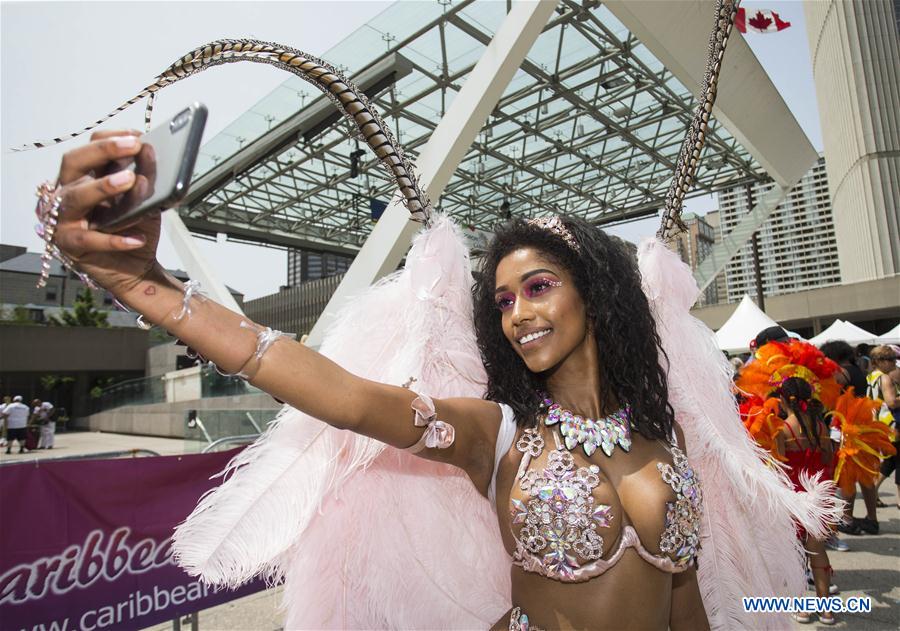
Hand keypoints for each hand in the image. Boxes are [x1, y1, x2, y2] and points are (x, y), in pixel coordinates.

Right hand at [51, 130, 162, 295]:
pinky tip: (138, 238)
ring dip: (103, 186)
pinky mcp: (71, 246)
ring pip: (76, 197)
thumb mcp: (144, 201)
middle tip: (133, 146)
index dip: (110, 139)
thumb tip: (151, 156)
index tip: (136, 136)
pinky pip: (91, 240)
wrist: (136, 268)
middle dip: (103, 151)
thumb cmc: (134, 228)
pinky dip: (116, 239)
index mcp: (83, 178)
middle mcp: (67, 193)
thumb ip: (144, 181)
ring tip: (130, 181)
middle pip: (74, 163)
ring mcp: (64, 219)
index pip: (88, 148)